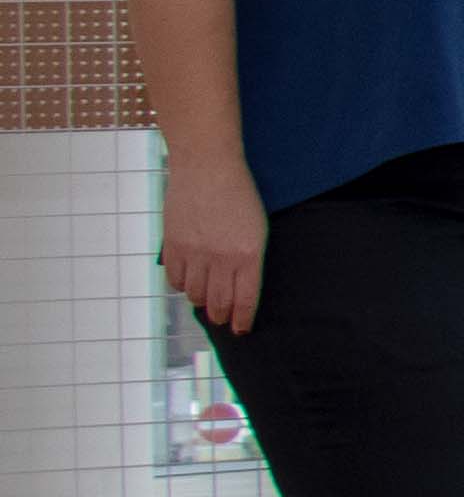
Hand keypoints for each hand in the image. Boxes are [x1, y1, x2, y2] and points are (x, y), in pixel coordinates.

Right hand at [162, 162, 262, 338]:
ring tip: (206, 300)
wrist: (208, 166)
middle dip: (221, 315)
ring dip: (201, 300)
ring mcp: (194, 252)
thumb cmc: (240, 194)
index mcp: (248, 254)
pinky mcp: (173, 245)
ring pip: (194, 294)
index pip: (244, 299)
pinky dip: (181, 285)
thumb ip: (248, 258)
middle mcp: (220, 258)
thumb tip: (239, 286)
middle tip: (222, 320)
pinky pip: (174, 279)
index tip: (241, 329)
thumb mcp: (257, 228)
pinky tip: (188, 283)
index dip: (242, 319)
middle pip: (218, 302)